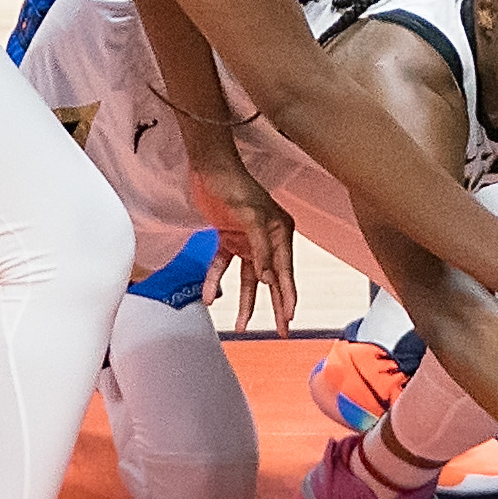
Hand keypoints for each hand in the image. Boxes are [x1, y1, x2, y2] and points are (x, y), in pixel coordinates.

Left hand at [186, 154, 295, 333]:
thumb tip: (268, 279)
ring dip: (243, 301)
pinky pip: (222, 266)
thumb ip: (261, 249)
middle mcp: (267, 239)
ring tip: (240, 324)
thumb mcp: (251, 216)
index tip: (288, 318)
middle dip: (274, 306)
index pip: (285, 272)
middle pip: (271, 280)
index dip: (287, 296)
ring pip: (247, 279)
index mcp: (280, 232)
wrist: (209, 168)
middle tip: (281, 329)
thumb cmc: (235, 186)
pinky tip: (209, 297)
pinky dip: (215, 280)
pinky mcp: (227, 238)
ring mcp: (246, 240)